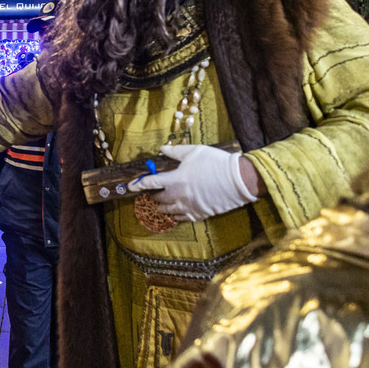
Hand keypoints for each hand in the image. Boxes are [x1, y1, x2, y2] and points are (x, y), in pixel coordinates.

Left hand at [124, 144, 257, 223]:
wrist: (239, 180)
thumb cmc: (216, 162)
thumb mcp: (194, 151)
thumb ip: (175, 151)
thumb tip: (161, 149)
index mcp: (175, 179)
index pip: (150, 183)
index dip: (138, 184)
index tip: (130, 186)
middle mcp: (179, 196)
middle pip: (158, 199)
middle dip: (153, 194)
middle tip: (154, 191)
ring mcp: (188, 207)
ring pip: (167, 211)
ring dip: (162, 207)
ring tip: (161, 203)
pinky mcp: (199, 214)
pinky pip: (181, 219)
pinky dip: (175, 215)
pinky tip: (175, 212)